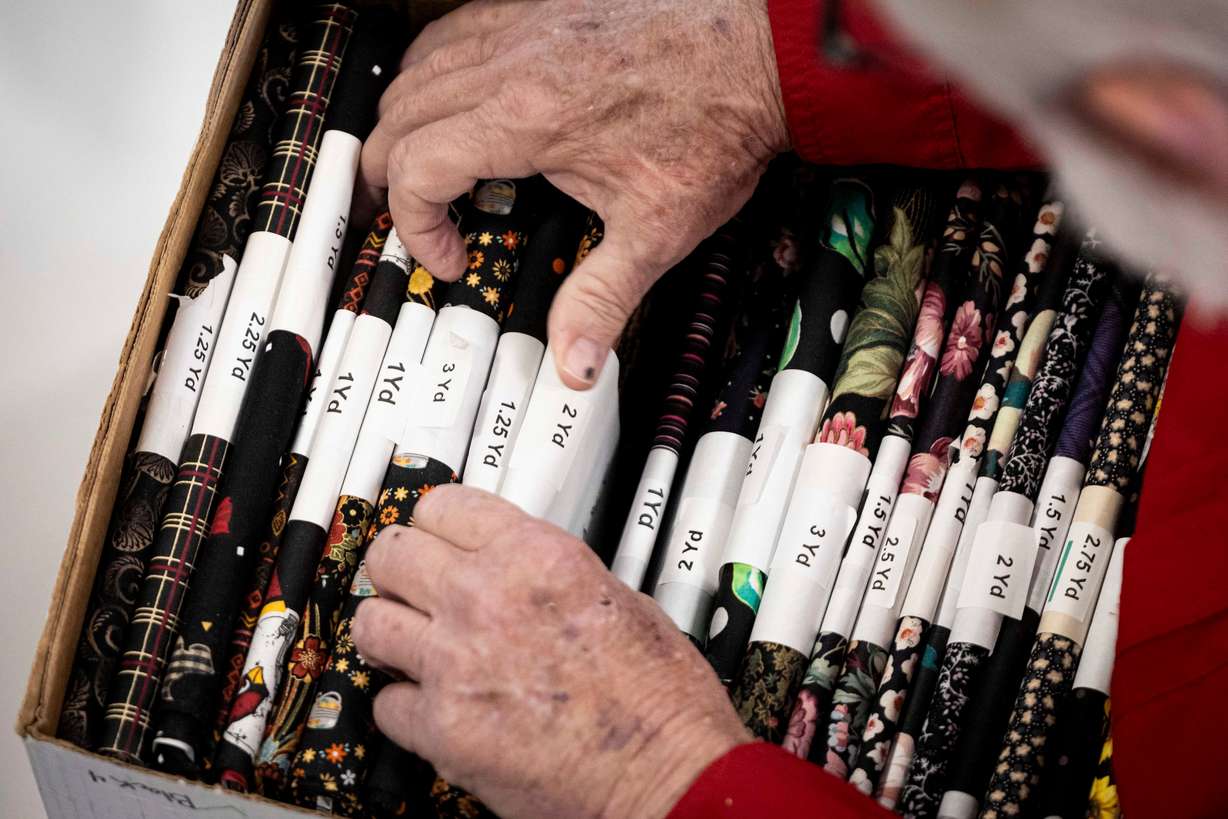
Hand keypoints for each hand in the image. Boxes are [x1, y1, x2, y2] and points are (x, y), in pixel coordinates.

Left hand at [352, 485, 750, 818]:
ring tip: (408, 645)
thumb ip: (557, 577)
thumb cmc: (661, 702)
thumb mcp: (624, 601)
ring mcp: (456, 663)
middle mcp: (487, 599)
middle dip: (399, 569)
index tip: (434, 534)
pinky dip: (403, 707)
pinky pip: (385, 703)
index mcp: (537, 557)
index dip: (436, 522)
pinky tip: (429, 707)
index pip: (444, 506)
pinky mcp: (442, 728)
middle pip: (393, 554)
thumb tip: (525, 575)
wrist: (666, 777)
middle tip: (410, 585)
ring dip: (389, 632)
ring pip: (370, 622)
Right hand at [362, 0, 787, 388]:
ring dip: (405, 122)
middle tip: (412, 218)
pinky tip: (457, 99)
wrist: (759, 48)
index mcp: (526, 119)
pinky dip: (436, 71)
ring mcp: (519, 25)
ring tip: (422, 165)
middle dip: (391, 177)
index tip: (452, 255)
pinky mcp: (535, 6)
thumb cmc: (715, 119)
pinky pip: (454, 31)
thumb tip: (575, 362)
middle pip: (399, 116)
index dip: (417, 224)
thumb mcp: (656, 229)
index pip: (417, 168)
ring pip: (416, 68)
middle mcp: (509, 63)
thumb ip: (603, 299)